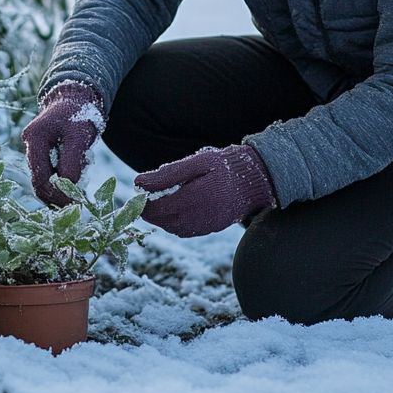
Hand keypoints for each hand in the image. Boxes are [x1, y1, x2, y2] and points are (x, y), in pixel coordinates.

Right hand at [22, 82, 104, 205]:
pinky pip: (48, 171)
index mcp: (34, 138)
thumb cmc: (79, 114)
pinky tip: (75, 179)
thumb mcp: (79, 138)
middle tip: (75, 205)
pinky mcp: (42, 150)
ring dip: (59, 188)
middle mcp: (29, 144)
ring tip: (77, 190)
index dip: (55, 194)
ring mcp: (34, 147)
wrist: (77, 97)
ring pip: (43, 177)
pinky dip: (61, 179)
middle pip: (38, 180)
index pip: (39, 176)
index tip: (73, 203)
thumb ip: (71, 163)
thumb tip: (67, 189)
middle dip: (56, 194)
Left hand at [133, 144, 276, 237]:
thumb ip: (167, 174)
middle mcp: (198, 218)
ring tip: (158, 199)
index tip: (137, 190)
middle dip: (149, 210)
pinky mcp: (211, 228)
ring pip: (172, 228)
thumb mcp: (196, 162)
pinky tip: (174, 207)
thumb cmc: (225, 165)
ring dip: (161, 216)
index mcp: (193, 200)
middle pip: (162, 220)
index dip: (142, 202)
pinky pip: (185, 230)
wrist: (256, 179)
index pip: (156, 208)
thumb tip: (138, 183)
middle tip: (144, 195)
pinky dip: (174, 222)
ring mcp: (205, 226)